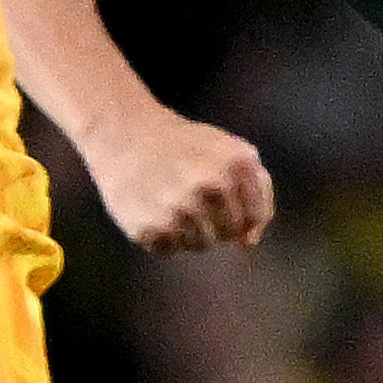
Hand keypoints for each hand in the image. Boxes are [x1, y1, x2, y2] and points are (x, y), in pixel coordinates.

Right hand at [85, 107, 275, 251]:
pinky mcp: (151, 227)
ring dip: (187, 229)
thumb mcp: (231, 153)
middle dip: (214, 220)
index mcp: (240, 164)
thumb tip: (248, 242)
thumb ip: (257, 194)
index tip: (216, 193)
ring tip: (169, 198)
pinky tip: (149, 207)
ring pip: (201, 244)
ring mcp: (182, 206)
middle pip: (229, 232)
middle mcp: (213, 184)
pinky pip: (170, 248)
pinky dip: (160, 235)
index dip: (237, 211)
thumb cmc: (185, 146)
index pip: (254, 217)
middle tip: (188, 193)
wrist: (124, 133)